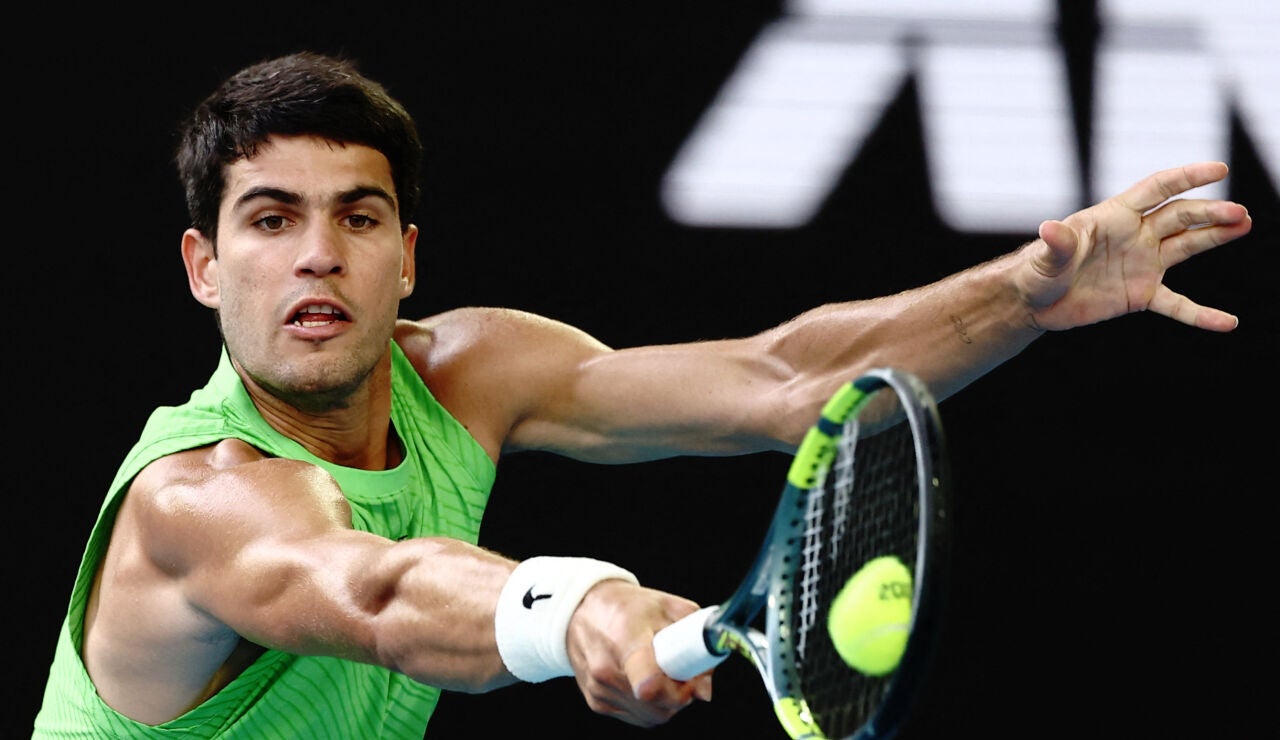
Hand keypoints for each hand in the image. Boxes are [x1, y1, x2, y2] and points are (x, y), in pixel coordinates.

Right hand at [565, 580, 712, 726]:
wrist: (580, 609)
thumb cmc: (625, 606)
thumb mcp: (667, 606)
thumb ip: (694, 643)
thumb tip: (704, 690)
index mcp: (626, 640)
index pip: (648, 682)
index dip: (675, 690)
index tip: (691, 680)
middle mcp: (606, 669)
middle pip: (659, 706)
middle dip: (682, 695)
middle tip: (684, 671)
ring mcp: (600, 690)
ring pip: (652, 717)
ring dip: (668, 702)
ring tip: (664, 672)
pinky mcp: (597, 703)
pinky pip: (638, 717)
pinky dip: (651, 705)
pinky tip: (648, 680)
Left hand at [1017, 161, 1252, 331]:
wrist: (1033, 303)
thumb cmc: (1036, 271)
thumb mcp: (1047, 258)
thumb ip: (1056, 244)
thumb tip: (1049, 228)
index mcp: (1115, 216)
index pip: (1157, 189)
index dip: (1187, 177)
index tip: (1219, 169)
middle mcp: (1135, 235)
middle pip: (1180, 217)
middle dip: (1210, 213)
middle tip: (1239, 213)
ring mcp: (1142, 264)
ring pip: (1187, 247)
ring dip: (1216, 237)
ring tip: (1245, 225)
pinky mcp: (1141, 294)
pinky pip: (1177, 304)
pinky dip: (1200, 314)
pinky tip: (1226, 323)